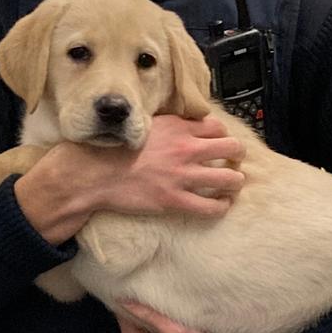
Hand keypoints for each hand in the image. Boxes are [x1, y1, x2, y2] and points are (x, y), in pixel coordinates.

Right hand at [90, 115, 245, 215]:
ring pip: (230, 178)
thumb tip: (180, 126)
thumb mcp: (142, 125)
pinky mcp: (176, 200)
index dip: (222, 135)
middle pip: (232, 148)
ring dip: (235, 181)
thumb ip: (166, 125)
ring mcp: (182, 176)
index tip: (219, 142)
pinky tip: (220, 204)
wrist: (95, 173)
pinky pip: (212, 207)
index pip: (217, 127)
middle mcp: (185, 149)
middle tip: (232, 162)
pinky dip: (222, 206)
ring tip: (232, 184)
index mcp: (176, 129)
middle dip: (236, 155)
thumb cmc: (114, 149)